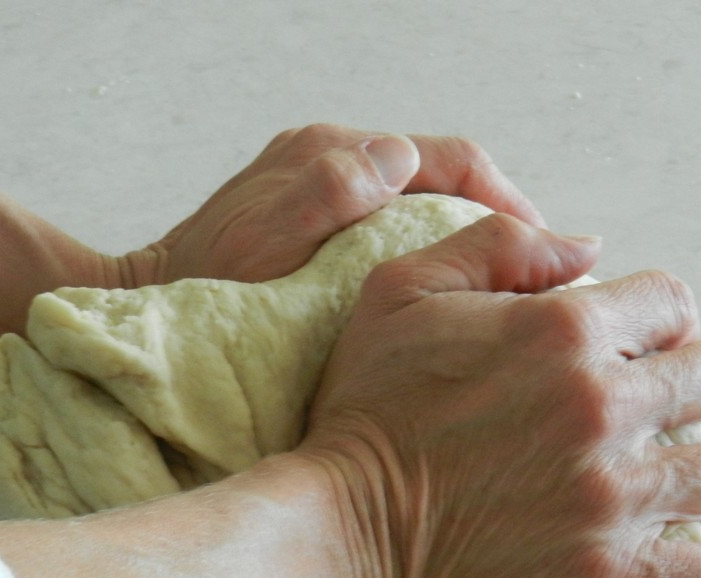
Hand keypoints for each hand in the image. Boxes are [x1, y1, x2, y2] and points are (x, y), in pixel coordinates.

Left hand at [125, 123, 544, 285]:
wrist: (152, 300)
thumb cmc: (205, 286)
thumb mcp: (263, 241)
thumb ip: (325, 192)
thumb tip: (395, 155)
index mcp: (334, 154)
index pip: (449, 157)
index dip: (508, 198)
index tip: (548, 246)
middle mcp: (334, 156)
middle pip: (443, 173)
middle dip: (498, 216)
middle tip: (539, 273)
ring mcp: (326, 181)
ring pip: (422, 196)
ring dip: (467, 232)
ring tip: (503, 285)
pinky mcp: (318, 211)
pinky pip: (394, 218)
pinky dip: (431, 243)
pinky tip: (444, 286)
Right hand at [301, 214, 700, 577]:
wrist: (341, 529)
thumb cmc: (367, 407)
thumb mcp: (401, 289)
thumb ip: (499, 244)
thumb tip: (591, 248)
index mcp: (563, 331)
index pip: (673, 302)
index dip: (652, 317)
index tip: (623, 342)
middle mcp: (602, 409)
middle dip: (685, 379)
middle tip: (643, 402)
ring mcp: (610, 499)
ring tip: (671, 465)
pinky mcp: (604, 576)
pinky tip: (699, 536)